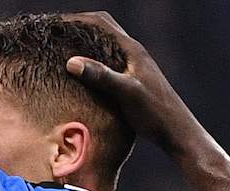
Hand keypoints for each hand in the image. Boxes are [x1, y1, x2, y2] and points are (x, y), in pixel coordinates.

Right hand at [63, 12, 202, 152]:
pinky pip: (105, 60)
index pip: (100, 23)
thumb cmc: (155, 112)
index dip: (75, 20)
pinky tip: (79, 72)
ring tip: (60, 47)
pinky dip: (90, 58)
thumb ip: (101, 76)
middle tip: (53, 32)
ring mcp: (132, 65)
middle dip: (77, 26)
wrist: (176, 131)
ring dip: (83, 41)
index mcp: (132, 49)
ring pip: (103, 44)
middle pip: (101, 28)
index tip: (53, 24)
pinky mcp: (130, 79)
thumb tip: (71, 62)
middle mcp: (132, 53)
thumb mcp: (126, 92)